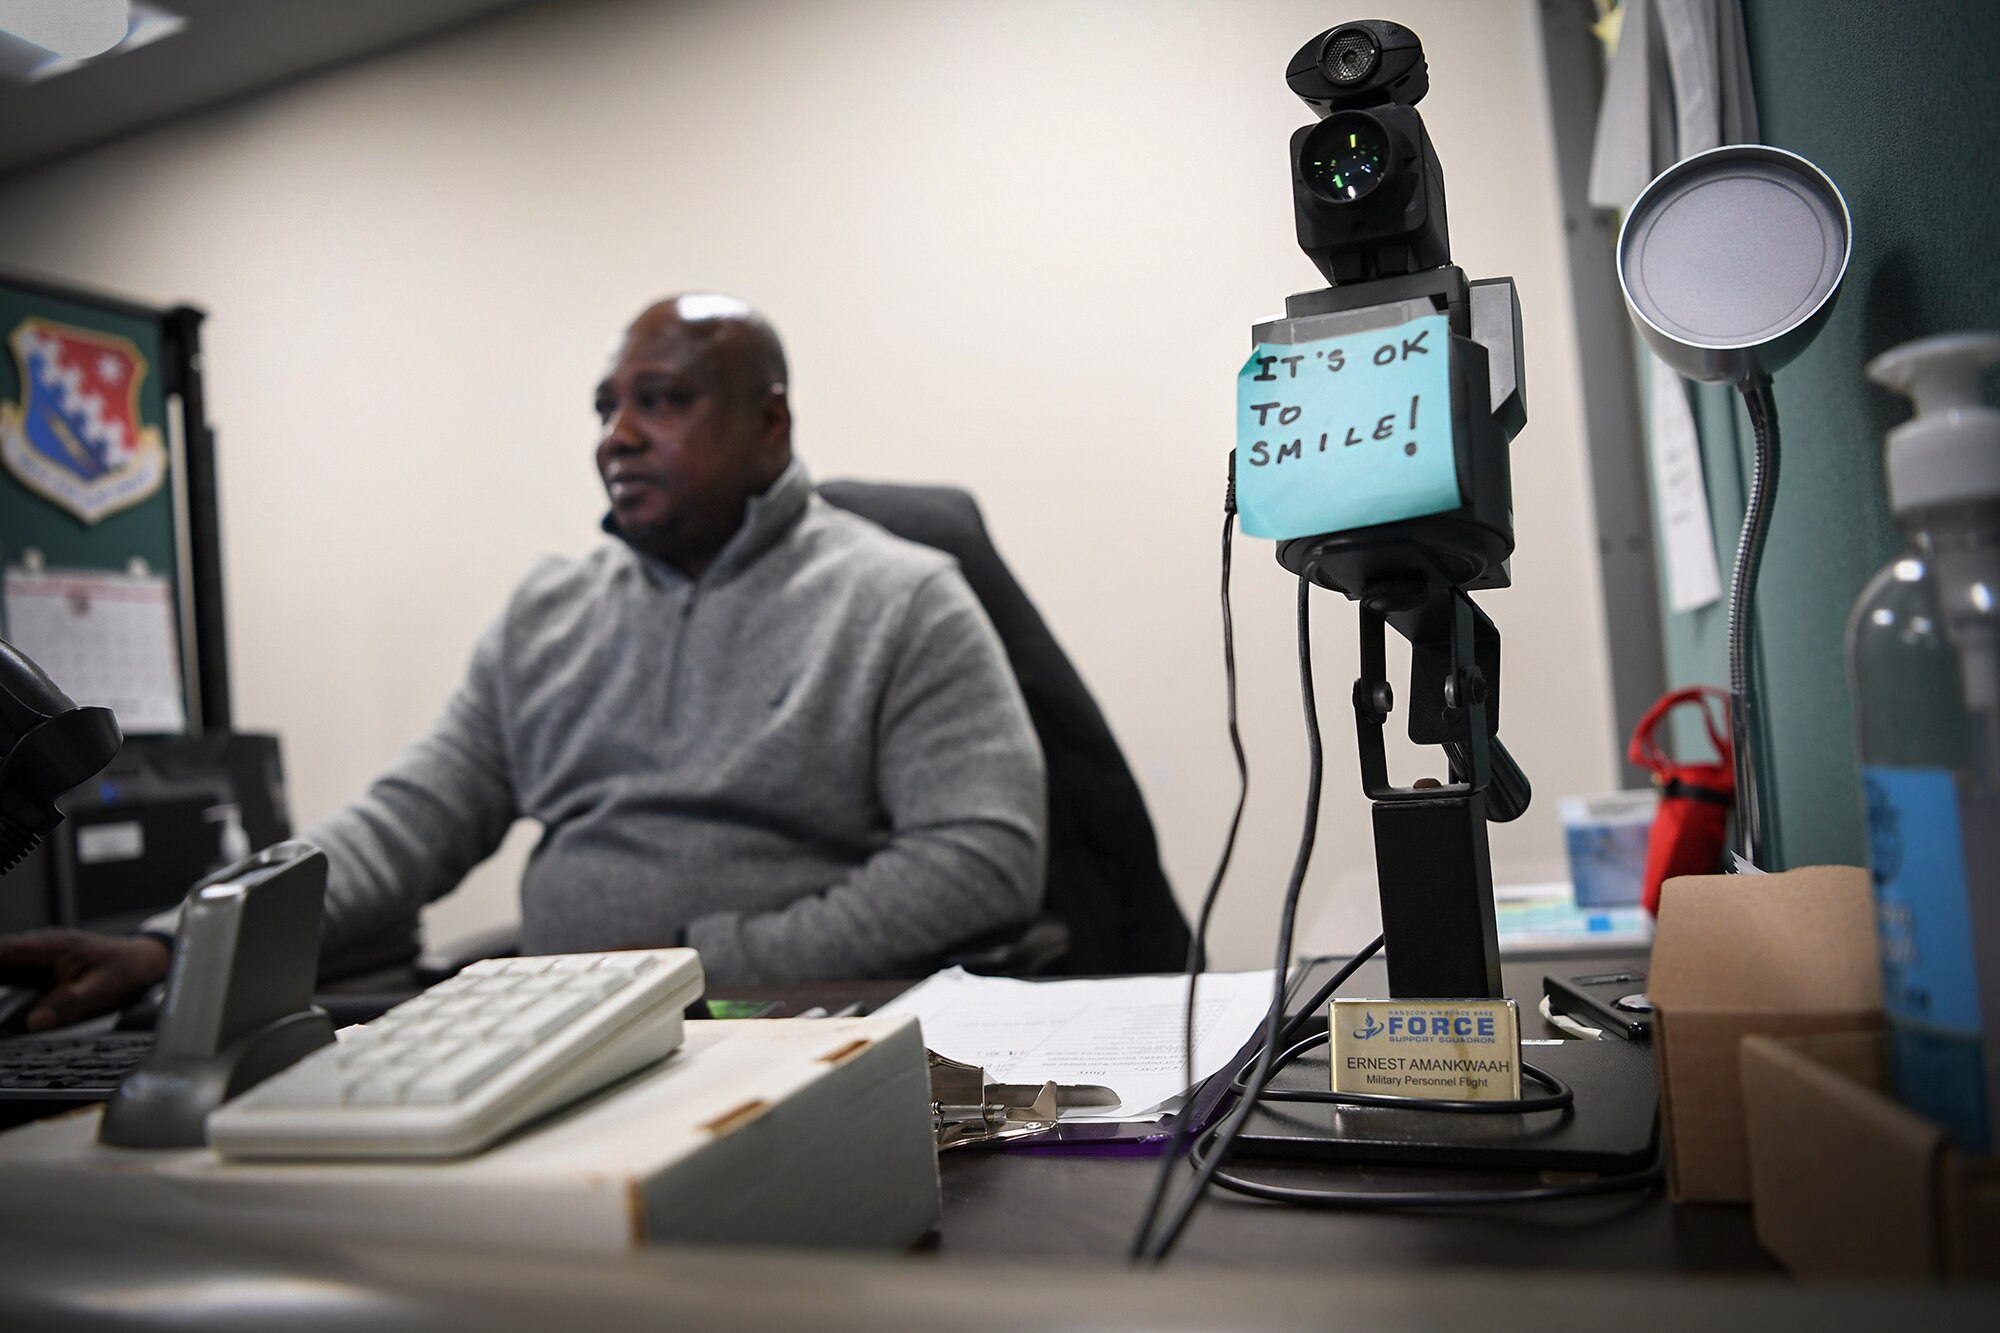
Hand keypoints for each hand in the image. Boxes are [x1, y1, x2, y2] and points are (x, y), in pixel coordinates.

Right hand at [0, 929, 169, 1031]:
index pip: (6, 949)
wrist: (142, 960)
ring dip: (2, 979)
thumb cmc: (125, 968)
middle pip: (2, 957)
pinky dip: (7, 982)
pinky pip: (15, 972)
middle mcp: (42, 945)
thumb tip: (35, 1021)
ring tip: (5, 1010)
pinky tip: (7, 1002)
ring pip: (6, 964)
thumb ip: (67, 1003)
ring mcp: (40, 954)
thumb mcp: (101, 988)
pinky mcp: (41, 966)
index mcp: (53, 945)